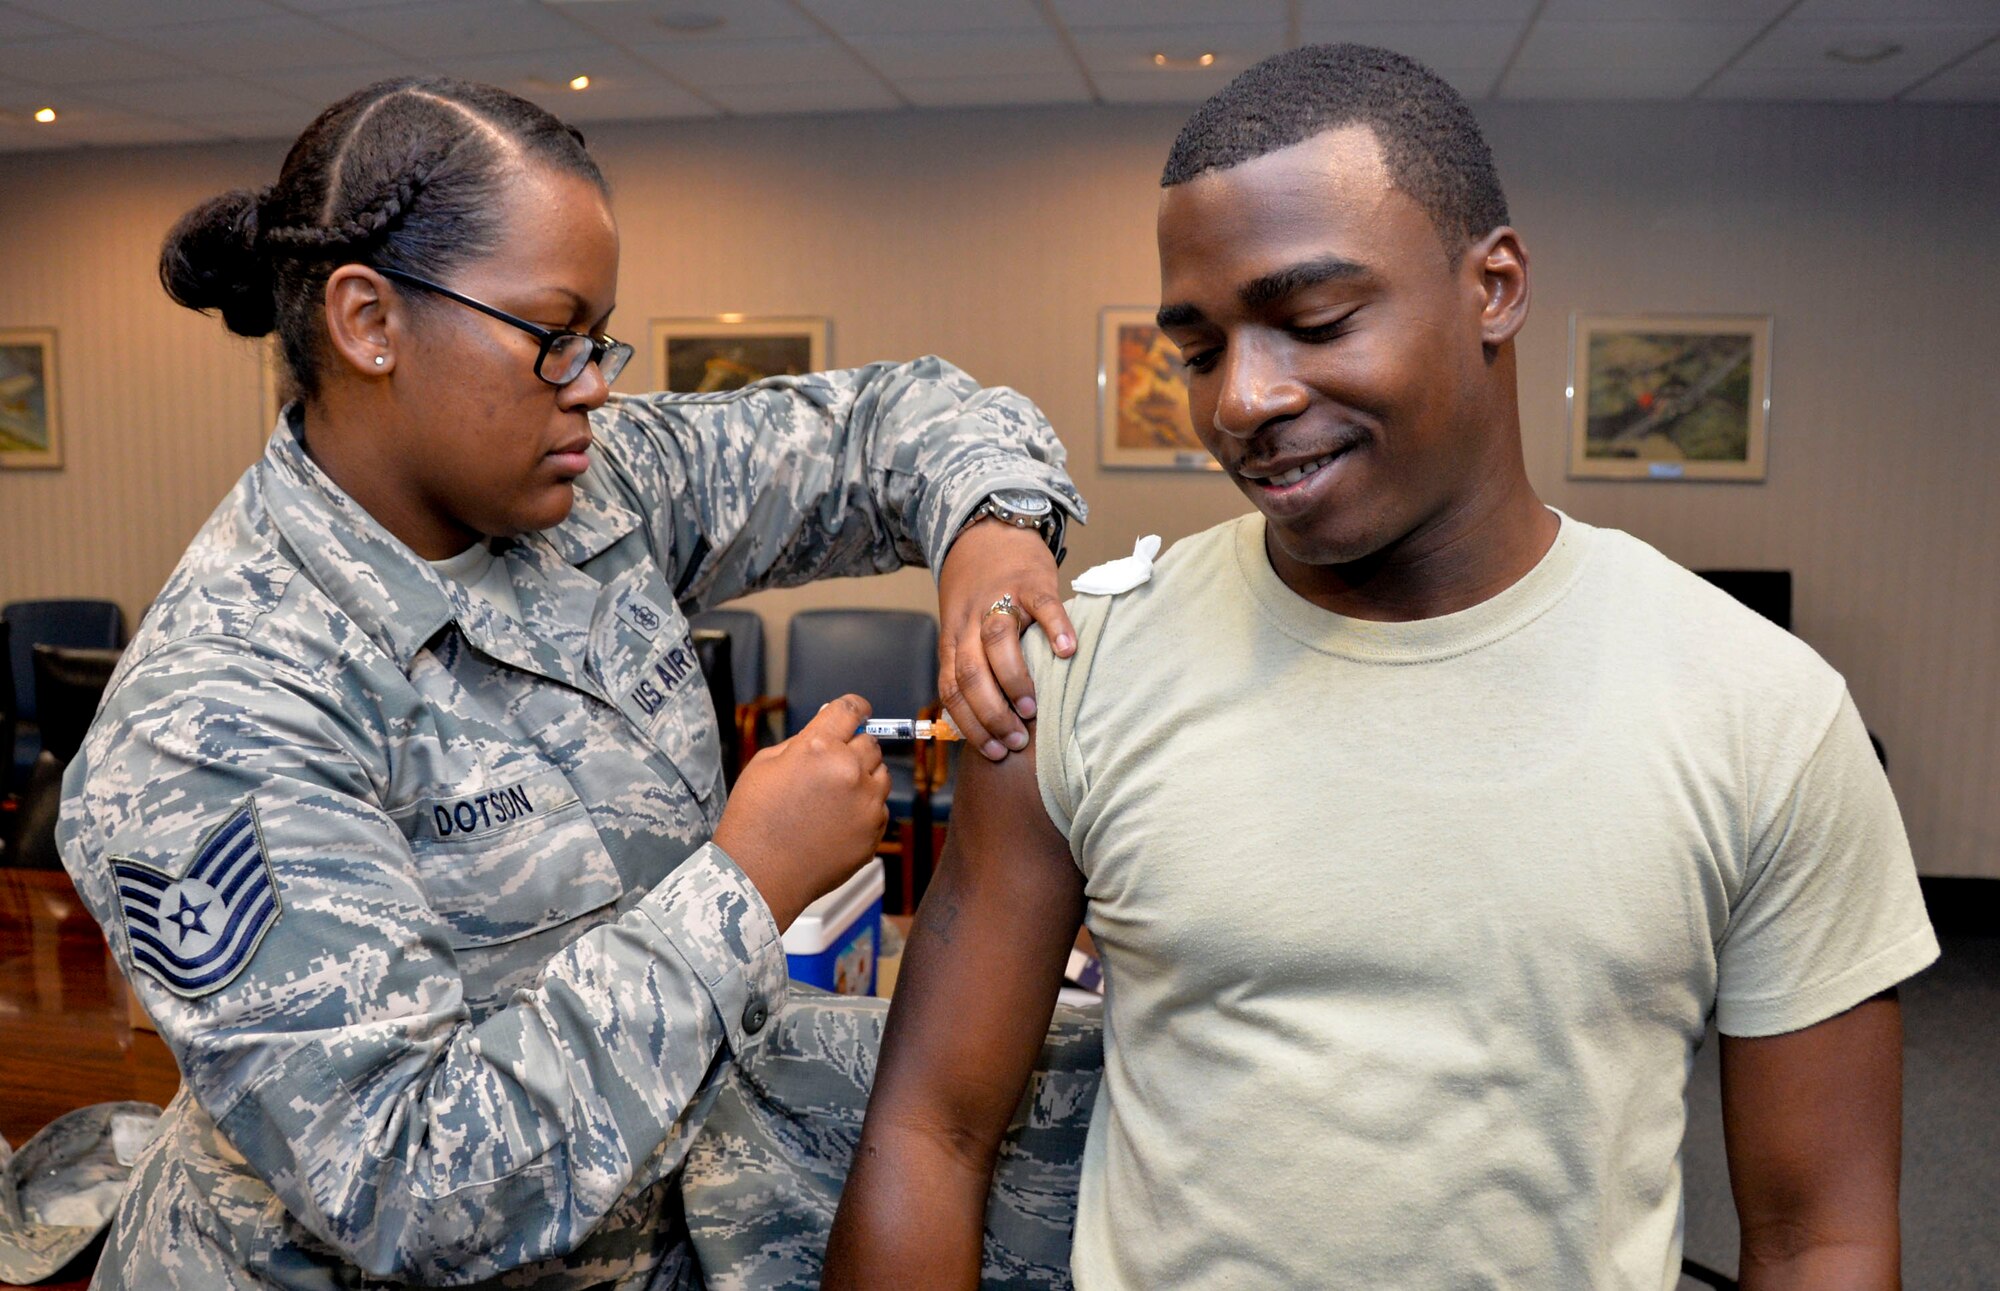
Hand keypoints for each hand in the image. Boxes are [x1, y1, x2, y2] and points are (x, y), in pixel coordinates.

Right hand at [713, 694, 889, 929]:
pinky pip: (879, 808)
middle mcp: (850, 770)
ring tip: (830, 800)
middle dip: (854, 749)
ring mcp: (866, 803)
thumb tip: (828, 723)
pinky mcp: (874, 831)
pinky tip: (834, 824)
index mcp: (819, 747)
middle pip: (871, 743)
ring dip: (863, 779)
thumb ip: (802, 740)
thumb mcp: (764, 764)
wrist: (758, 875)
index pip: (851, 709)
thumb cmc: (753, 819)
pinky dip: (864, 810)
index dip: (855, 708)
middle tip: (830, 768)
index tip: (858, 712)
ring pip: (881, 775)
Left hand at [936, 519, 1075, 761]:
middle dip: (990, 713)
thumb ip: (968, 666)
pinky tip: (1067, 652)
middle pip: (970, 672)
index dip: (969, 725)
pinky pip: (1042, 605)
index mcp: (952, 638)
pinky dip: (1055, 628)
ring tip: (1031, 709)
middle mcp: (969, 621)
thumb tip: (984, 724)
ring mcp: (999, 598)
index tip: (993, 752)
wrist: (987, 529)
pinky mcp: (1029, 580)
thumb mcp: (961, 628)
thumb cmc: (978, 591)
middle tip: (1015, 739)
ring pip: (997, 642)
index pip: (951, 689)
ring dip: (1013, 679)